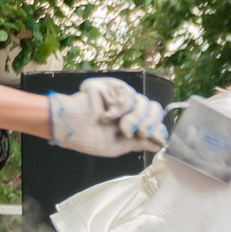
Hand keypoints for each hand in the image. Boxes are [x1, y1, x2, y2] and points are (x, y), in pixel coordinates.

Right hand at [46, 77, 168, 155]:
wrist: (69, 126)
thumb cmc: (88, 137)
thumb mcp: (117, 146)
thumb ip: (139, 143)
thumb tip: (160, 145)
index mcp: (132, 121)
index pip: (154, 120)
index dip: (160, 129)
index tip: (160, 140)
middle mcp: (129, 107)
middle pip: (154, 108)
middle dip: (150, 124)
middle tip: (138, 134)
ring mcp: (121, 95)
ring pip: (143, 103)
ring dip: (133, 119)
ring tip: (120, 128)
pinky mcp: (113, 85)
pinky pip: (128, 95)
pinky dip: (119, 109)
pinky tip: (107, 116)